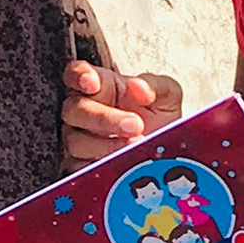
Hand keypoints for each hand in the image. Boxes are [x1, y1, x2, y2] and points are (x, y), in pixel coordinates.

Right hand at [62, 60, 185, 162]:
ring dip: (105, 145)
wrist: (167, 154)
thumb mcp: (167, 96)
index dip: (79, 76)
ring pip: (77, 141)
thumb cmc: (159, 120)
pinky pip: (81, 168)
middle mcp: (85, 112)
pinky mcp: (81, 166)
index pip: (76, 75)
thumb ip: (155, 86)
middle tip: (134, 124)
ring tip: (134, 146)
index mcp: (101, 87)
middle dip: (103, 118)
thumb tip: (139, 87)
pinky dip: (100, 165)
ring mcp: (80, 140)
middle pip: (75, 110)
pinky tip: (120, 163)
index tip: (92, 82)